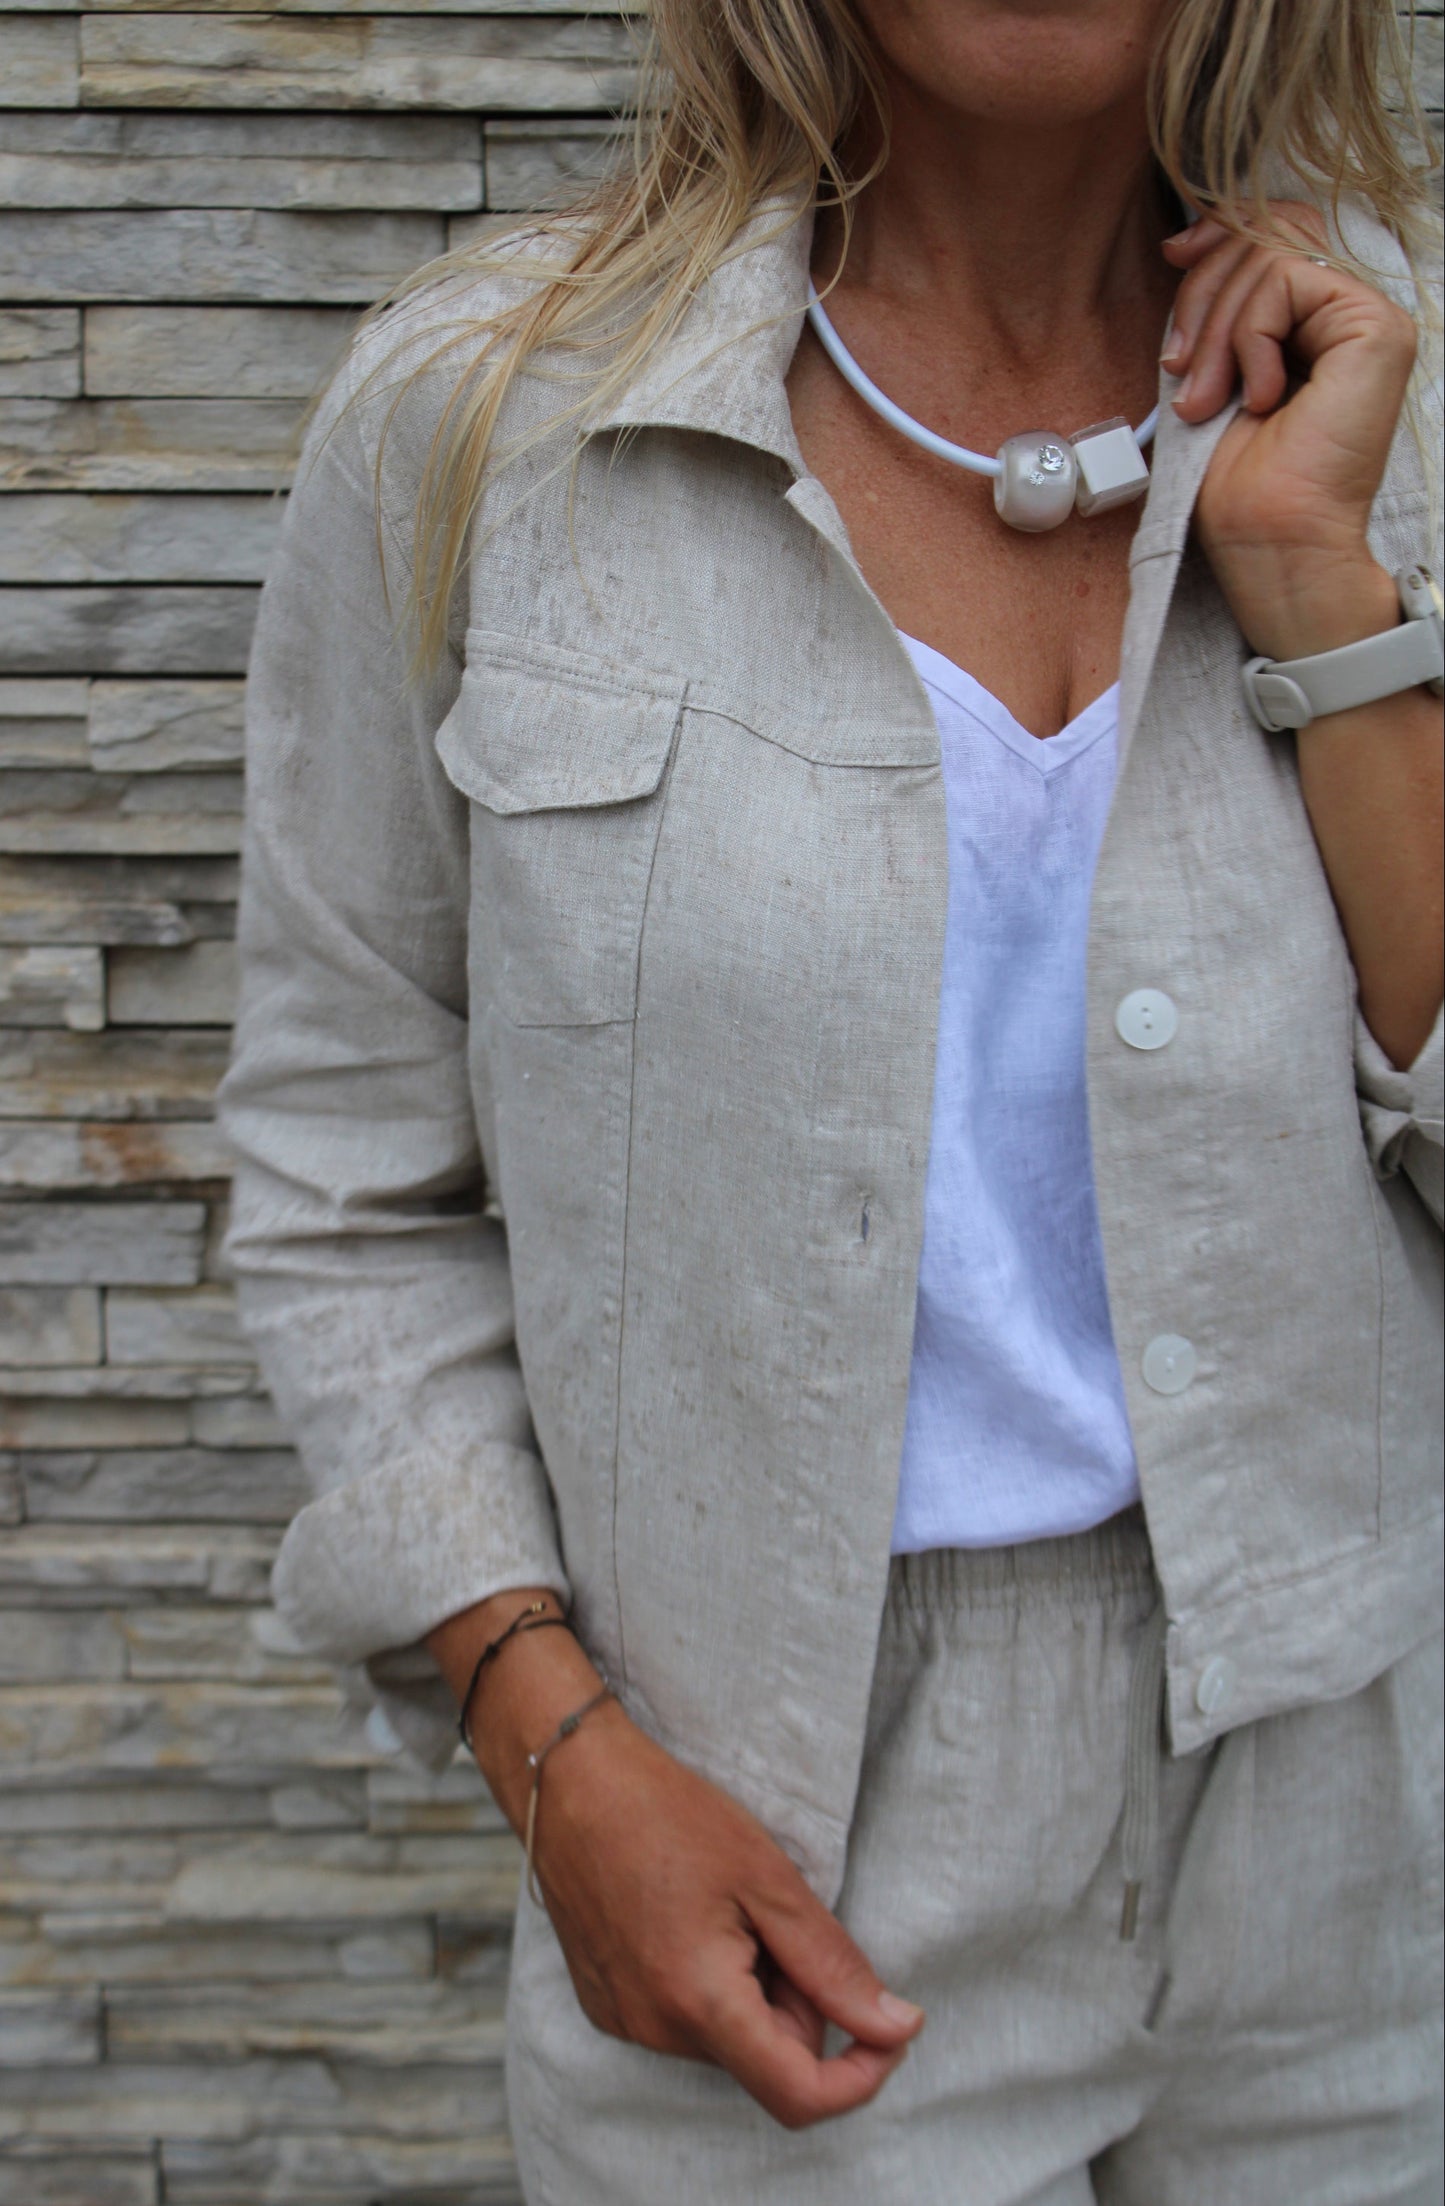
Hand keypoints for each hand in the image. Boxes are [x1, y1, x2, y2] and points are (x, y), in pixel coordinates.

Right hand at [521, 1694, 923, 2127]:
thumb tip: (896, 2026)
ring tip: (729, 1909)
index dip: (860, 2072)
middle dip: (797, 2003)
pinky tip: (691, 1917)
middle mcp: (656, 2030)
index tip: (890, 2023)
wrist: (571, 1782)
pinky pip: (684, 2022)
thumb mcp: (768, 1879)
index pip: (799, 2094)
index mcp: (700, 2002)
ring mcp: (625, 2021)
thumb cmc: (669, 1814)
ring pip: (729, 2038)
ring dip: (752, 1990)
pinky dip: (709, 1986)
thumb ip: (832, 1965)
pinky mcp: (607, 2005)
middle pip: (767, 2057)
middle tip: (780, 1918)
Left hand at [1160, 202, 1417, 659]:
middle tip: (1180, 370)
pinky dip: (1248, 336)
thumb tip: (1187, 244)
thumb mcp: (1214, 371)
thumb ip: (1219, 308)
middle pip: (1265, 236)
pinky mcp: (1376, 329)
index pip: (1275, 232)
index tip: (1174, 256)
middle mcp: (1352, 314)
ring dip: (1216, 328)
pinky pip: (1287, 281)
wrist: (1270, 542)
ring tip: (1206, 397)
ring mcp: (1370, 319)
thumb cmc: (1239, 483)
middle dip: (1203, 294)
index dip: (1220, 231)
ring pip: (1270, 256)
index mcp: (1319, 322)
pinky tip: (1255, 396)